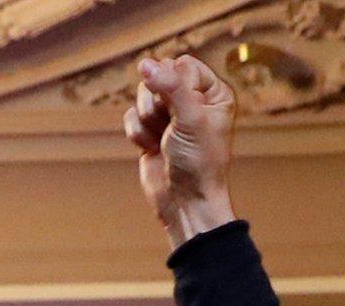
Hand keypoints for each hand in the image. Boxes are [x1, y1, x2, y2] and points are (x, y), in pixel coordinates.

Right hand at [124, 55, 238, 246]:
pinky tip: (152, 149)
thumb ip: (170, 87)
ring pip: (143, 95)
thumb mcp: (190, 119)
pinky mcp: (150, 131)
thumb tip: (145, 63)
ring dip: (148, 120)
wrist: (185, 203)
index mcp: (214, 93)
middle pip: (159, 76)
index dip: (174, 84)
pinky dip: (138, 133)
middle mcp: (193, 101)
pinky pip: (131, 115)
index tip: (182, 111)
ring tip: (163, 141)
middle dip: (158, 103)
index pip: (182, 65)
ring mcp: (170, 116)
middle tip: (171, 127)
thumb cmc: (199, 163)